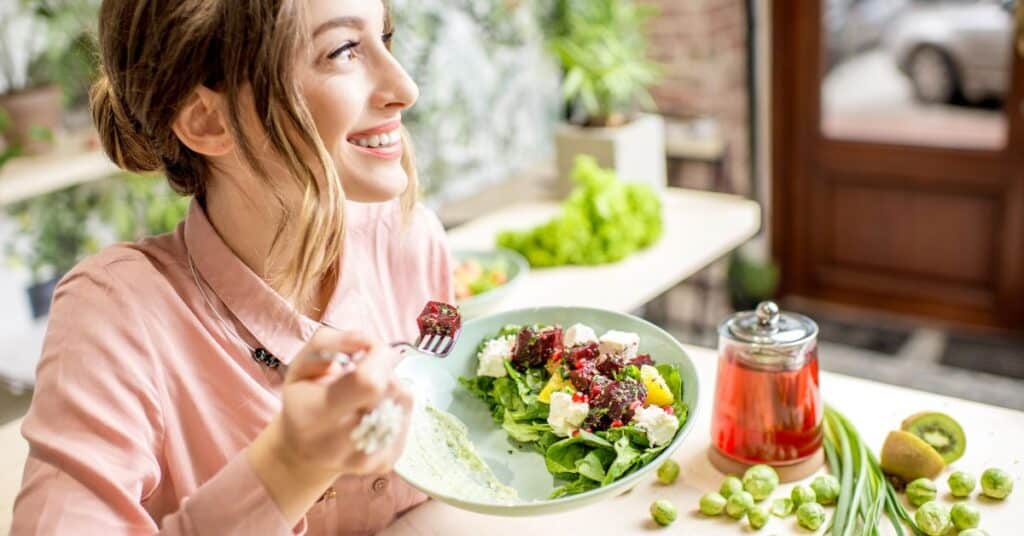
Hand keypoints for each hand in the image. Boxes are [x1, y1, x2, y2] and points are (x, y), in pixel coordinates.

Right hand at [247, 328, 412, 523]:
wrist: (303, 452)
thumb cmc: (303, 399)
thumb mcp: (301, 363)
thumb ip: (330, 342)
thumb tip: (369, 341)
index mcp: (314, 416)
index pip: (368, 382)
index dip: (378, 356)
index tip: (368, 350)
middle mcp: (338, 444)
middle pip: (391, 389)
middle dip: (384, 369)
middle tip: (365, 372)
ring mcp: (365, 459)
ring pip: (404, 401)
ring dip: (391, 386)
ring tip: (367, 393)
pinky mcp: (386, 463)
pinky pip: (407, 417)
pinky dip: (396, 405)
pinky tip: (375, 409)